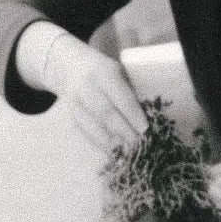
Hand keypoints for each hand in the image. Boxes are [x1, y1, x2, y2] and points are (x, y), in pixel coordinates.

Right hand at [38, 30, 147, 154]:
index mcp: (105, 73)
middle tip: (140, 147)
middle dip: (124, 132)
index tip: (146, 131)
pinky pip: (86, 132)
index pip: (121, 97)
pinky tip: (114, 154)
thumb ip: (131, 93)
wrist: (71, 66)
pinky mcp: (71, 114)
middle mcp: (87, 86)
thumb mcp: (120, 73)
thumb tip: (149, 119)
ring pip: (94, 126)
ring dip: (112, 143)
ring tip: (128, 155)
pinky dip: (101, 144)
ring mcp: (76, 101)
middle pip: (106, 114)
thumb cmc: (106, 72)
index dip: (133, 116)